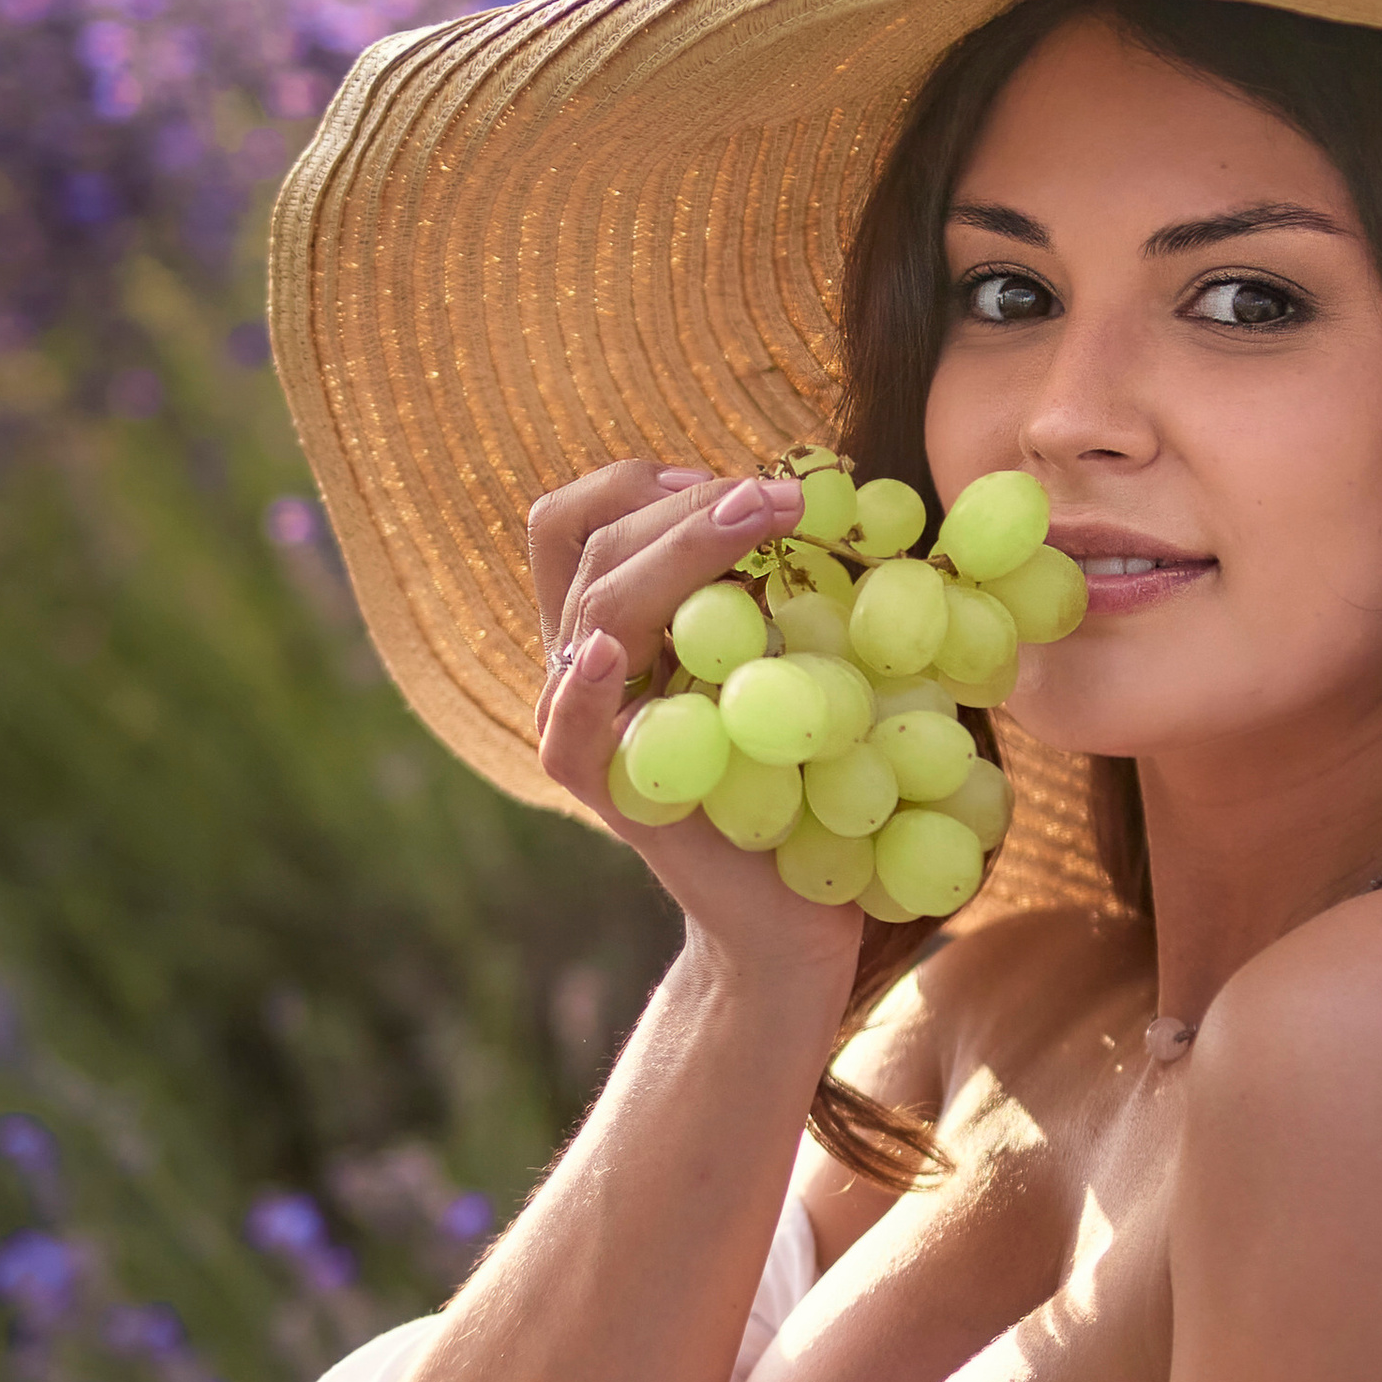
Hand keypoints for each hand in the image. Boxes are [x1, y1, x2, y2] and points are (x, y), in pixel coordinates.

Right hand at [528, 459, 861, 986]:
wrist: (801, 904)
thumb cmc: (806, 769)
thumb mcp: (790, 659)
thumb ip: (772, 590)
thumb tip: (811, 488)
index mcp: (616, 626)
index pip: (578, 522)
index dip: (639, 483)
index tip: (728, 477)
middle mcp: (584, 668)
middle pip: (592, 549)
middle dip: (686, 506)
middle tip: (780, 496)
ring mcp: (588, 730)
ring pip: (594, 612)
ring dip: (677, 554)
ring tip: (757, 521)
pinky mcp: (609, 795)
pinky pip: (570, 735)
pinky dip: (584, 690)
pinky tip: (613, 656)